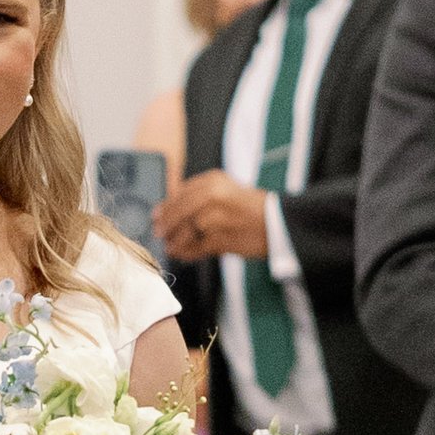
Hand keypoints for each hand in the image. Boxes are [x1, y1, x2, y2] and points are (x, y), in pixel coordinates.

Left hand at [154, 170, 271, 261]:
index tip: (156, 216)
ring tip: (171, 247)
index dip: (166, 206)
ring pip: (185, 230)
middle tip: (159, 233)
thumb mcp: (225, 191)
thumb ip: (199, 197)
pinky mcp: (222, 237)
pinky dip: (188, 252)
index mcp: (213, 180)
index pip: (180, 193)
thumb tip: (168, 210)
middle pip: (179, 211)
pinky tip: (183, 254)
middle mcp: (213, 195)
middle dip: (166, 224)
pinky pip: (197, 247)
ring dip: (176, 241)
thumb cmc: (251, 210)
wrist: (279, 223)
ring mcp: (217, 216)